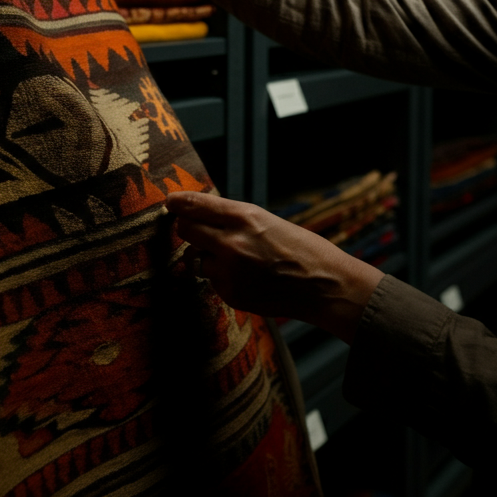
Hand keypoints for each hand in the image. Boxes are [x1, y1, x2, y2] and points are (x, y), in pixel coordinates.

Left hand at [166, 191, 383, 344]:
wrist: (325, 286)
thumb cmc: (304, 250)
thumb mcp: (269, 221)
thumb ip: (235, 219)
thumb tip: (202, 215)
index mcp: (245, 217)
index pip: (196, 205)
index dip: (179, 203)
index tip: (171, 202)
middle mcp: (232, 243)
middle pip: (186, 230)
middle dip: (189, 228)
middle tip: (199, 230)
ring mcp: (229, 272)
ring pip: (197, 258)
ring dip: (208, 256)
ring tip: (238, 259)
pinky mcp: (231, 294)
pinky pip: (213, 280)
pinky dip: (223, 277)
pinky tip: (249, 277)